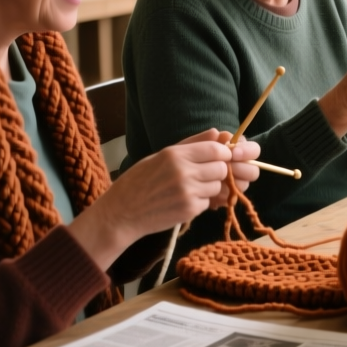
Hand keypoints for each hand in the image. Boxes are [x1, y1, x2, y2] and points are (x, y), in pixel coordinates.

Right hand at [67, 129, 260, 269]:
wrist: (120, 213)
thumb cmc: (140, 181)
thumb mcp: (161, 156)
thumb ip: (193, 144)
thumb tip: (221, 133)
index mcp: (175, 154)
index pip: (218, 149)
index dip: (226, 153)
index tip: (224, 157)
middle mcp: (183, 171)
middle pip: (223, 168)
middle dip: (222, 172)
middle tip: (211, 175)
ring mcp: (187, 192)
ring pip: (219, 186)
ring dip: (212, 188)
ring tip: (191, 188)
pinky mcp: (188, 210)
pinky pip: (209, 203)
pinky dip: (203, 203)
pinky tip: (184, 201)